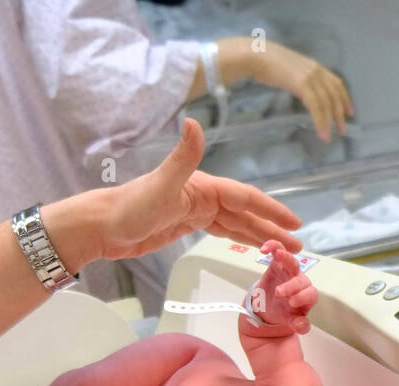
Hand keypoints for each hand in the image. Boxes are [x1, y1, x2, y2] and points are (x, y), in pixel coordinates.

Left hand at [89, 119, 303, 260]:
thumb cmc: (128, 208)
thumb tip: (193, 122)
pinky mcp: (184, 226)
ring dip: (260, 235)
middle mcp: (203, 196)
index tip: (295, 222)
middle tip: (298, 246)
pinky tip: (250, 242)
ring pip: (236, 224)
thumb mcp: (160, 185)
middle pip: (246, 213)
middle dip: (273, 228)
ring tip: (283, 250)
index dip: (272, 209)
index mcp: (203, 187)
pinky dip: (238, 237)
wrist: (100, 226)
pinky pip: (220, 231)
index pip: (246, 198)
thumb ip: (182, 157)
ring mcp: (194, 211)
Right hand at [249, 239, 317, 334]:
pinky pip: (278, 250)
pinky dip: (273, 246)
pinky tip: (264, 248)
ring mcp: (289, 271)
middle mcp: (300, 282)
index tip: (292, 302)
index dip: (303, 296)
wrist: (269, 306)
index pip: (311, 294)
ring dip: (286, 258)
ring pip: (292, 261)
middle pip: (300, 280)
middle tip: (279, 293)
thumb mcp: (289, 320)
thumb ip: (298, 324)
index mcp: (306, 296)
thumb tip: (302, 327)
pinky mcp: (278, 262)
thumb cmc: (283, 312)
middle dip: (291, 285)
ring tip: (278, 255)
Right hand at [250, 42, 351, 140]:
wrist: (256, 56)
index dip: (345, 98)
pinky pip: (316, 106)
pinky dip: (320, 120)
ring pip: (326, 102)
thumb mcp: (290, 70)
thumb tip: (302, 91)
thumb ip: (299, 79)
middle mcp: (316, 71)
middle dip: (340, 114)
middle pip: (334, 94)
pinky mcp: (302, 84)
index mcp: (314, 67)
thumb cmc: (267, 63)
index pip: (336, 83)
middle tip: (342, 130)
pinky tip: (320, 131)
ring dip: (330, 121)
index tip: (349, 111)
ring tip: (329, 136)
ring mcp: (310, 77)